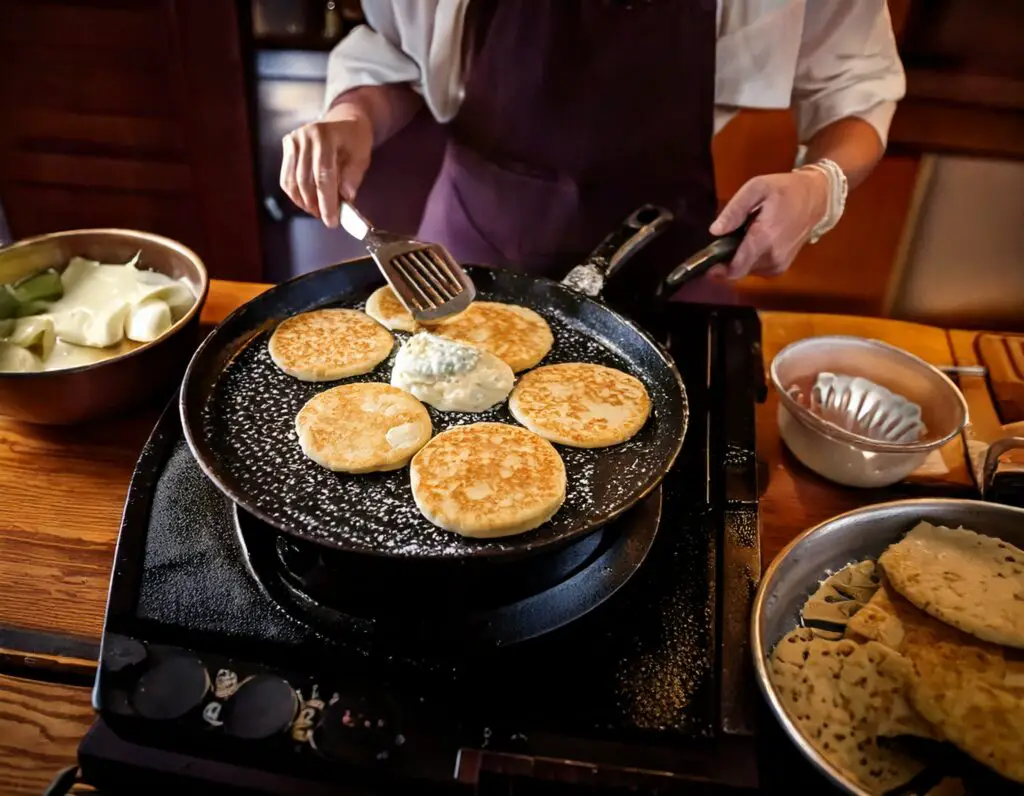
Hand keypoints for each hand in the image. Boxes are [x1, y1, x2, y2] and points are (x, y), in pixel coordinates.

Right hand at [279, 103, 373, 228]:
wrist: (343, 122)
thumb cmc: (355, 141)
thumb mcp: (361, 157)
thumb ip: (353, 177)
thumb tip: (345, 198)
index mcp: (326, 135)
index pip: (323, 175)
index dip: (327, 201)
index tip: (332, 221)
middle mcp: (306, 135)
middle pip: (305, 180)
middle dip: (315, 205)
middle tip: (326, 219)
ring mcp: (293, 139)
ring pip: (292, 181)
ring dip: (304, 202)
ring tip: (317, 211)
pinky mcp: (287, 145)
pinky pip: (286, 177)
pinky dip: (295, 194)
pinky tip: (307, 202)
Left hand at [708, 169, 828, 278]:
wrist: (817, 198)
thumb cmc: (786, 190)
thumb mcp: (757, 188)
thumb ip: (734, 210)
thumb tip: (715, 231)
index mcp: (764, 240)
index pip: (735, 269)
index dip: (717, 270)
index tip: (706, 264)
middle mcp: (772, 259)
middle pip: (738, 270)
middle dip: (728, 257)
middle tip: (729, 236)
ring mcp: (779, 265)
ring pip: (747, 270)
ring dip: (740, 257)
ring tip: (746, 234)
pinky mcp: (781, 267)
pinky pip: (757, 268)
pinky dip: (751, 258)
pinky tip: (756, 240)